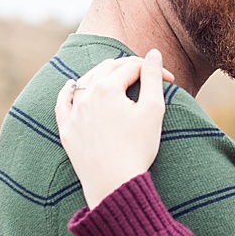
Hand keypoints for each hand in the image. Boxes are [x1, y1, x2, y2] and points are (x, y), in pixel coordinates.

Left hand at [53, 50, 170, 208]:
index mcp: (108, 88)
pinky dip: (69, 90)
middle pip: (107, 68)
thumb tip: (153, 53)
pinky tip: (73, 85)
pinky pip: (62, 102)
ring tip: (118, 76)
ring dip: (103, 73)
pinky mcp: (66, 129)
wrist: (113, 182)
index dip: (154, 70)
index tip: (171, 81)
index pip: (133, 67)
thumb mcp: (153, 109)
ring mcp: (73, 112)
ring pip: (85, 80)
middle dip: (128, 66)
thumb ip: (153, 77)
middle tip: (147, 74)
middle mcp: (86, 95)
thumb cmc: (138, 147)